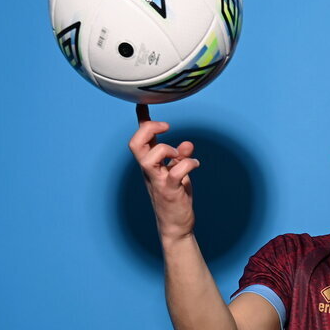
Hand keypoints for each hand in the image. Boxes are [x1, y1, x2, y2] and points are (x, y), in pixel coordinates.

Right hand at [128, 119, 199, 241]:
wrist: (175, 226)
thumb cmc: (175, 198)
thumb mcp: (178, 174)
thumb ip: (180, 158)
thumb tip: (187, 144)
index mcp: (149, 163)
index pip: (140, 139)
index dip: (141, 120)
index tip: (143, 103)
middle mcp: (149, 170)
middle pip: (135, 144)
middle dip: (148, 129)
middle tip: (166, 127)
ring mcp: (157, 180)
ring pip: (149, 157)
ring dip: (167, 149)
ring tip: (179, 154)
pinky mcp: (170, 190)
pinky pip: (175, 172)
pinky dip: (188, 164)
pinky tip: (195, 164)